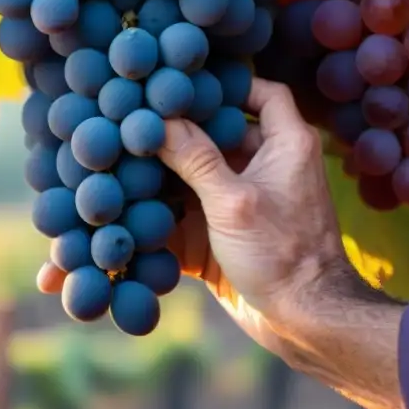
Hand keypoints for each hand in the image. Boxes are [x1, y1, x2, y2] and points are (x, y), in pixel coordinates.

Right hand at [38, 78, 350, 353]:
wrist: (305, 325)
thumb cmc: (285, 254)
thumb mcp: (235, 201)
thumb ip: (195, 159)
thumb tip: (158, 121)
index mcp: (283, 145)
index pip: (262, 94)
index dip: (229, 84)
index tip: (183, 83)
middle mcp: (260, 168)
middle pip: (209, 137)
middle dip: (168, 135)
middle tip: (124, 121)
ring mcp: (234, 205)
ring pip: (185, 182)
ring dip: (150, 183)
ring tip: (103, 171)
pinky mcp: (214, 239)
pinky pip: (174, 225)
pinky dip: (147, 228)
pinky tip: (107, 231)